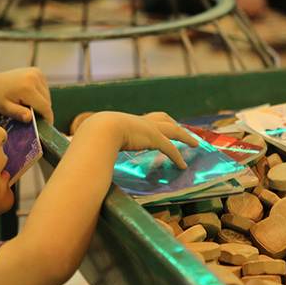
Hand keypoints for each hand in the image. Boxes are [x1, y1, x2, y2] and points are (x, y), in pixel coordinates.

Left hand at [0, 67, 52, 124]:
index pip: (45, 107)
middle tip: (32, 119)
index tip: (46, 130)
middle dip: (43, 113)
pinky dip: (40, 97)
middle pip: (47, 102)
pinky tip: (29, 98)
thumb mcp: (4, 108)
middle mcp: (34, 76)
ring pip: (47, 96)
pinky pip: (45, 89)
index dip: (47, 119)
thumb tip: (29, 118)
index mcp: (27, 86)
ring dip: (42, 105)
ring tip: (28, 108)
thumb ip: (17, 113)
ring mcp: (36, 72)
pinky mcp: (37, 71)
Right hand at [83, 111, 198, 169]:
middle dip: (175, 124)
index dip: (157, 123)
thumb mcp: (101, 138)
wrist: (101, 130)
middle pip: (164, 119)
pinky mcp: (155, 138)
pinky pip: (171, 149)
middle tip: (183, 131)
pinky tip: (182, 166)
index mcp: (130, 121)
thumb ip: (102, 145)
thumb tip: (90, 156)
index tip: (162, 126)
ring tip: (195, 144)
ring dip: (186, 136)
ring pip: (174, 130)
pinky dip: (177, 157)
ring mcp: (150, 129)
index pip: (147, 119)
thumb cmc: (97, 135)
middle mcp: (142, 122)